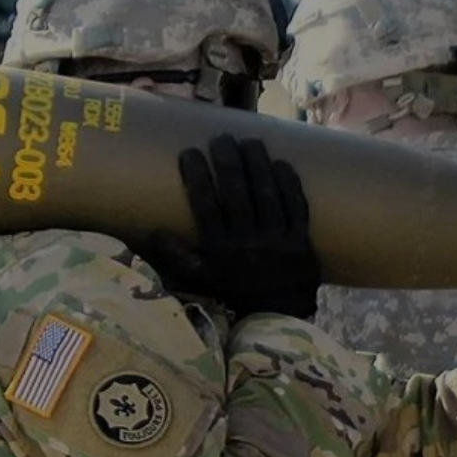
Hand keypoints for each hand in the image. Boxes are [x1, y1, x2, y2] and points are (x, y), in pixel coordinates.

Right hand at [141, 134, 321, 317]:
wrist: (279, 318)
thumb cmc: (236, 295)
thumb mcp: (202, 281)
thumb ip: (178, 258)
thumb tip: (154, 232)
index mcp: (222, 251)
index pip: (206, 206)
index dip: (197, 177)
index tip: (189, 152)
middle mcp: (248, 242)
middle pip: (237, 193)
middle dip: (228, 162)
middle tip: (221, 138)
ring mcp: (278, 240)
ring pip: (267, 194)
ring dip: (257, 164)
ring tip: (249, 140)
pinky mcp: (302, 241)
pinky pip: (296, 207)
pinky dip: (289, 183)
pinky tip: (281, 161)